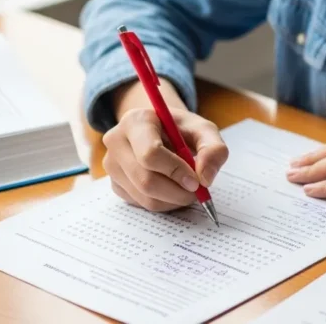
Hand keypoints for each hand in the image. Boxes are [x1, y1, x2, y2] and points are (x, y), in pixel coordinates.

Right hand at [103, 81, 227, 211]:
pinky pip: (141, 204)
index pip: (150, 154)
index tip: (196, 181)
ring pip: (144, 197)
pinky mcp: (115, 183)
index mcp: (136, 121)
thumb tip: (205, 178)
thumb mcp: (203, 130)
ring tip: (187, 189)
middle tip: (197, 191)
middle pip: (146, 180)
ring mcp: (112, 164)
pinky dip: (163, 203)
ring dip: (173, 200)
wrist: (161, 132)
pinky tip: (172, 189)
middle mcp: (116, 141)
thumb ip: (213, 149)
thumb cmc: (182, 130)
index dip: (176, 171)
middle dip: (178, 192)